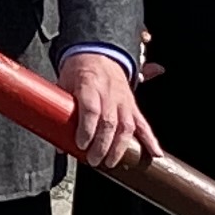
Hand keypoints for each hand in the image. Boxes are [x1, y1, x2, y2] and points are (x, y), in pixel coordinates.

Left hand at [62, 51, 152, 168]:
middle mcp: (109, 93)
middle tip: (93, 160)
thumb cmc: (78, 71)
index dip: (87, 129)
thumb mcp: (64, 86)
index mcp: (90, 85)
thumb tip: (59, 145)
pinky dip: (150, 140)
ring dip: (120, 147)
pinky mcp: (132, 105)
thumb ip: (60, 114)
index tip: (81, 144)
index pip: (91, 109)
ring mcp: (123, 100)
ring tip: (110, 162)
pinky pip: (143, 124)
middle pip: (109, 122)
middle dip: (102, 145)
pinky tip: (154, 153)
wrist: (97, 52)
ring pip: (126, 126)